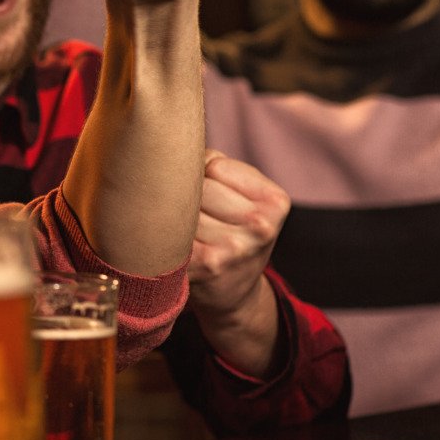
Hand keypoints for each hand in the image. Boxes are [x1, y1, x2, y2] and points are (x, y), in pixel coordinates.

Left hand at [187, 150, 289, 376]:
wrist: (233, 295)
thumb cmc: (231, 233)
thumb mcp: (243, 198)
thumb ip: (214, 165)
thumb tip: (166, 145)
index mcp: (276, 201)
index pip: (214, 164)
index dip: (200, 175)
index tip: (206, 193)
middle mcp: (261, 225)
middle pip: (197, 185)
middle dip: (185, 196)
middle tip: (193, 216)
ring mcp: (235, 248)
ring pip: (180, 208)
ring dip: (172, 218)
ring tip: (185, 233)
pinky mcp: (207, 265)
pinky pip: (170, 232)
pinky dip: (163, 236)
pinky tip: (173, 247)